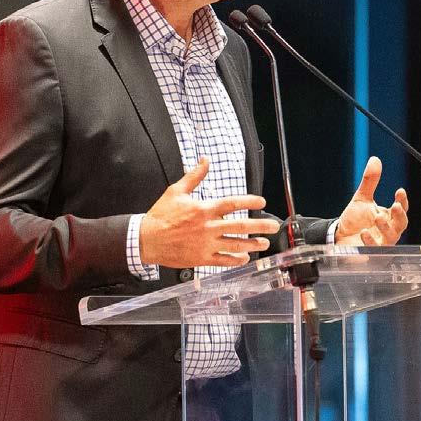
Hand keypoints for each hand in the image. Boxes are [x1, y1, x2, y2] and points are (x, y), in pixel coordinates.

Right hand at [139, 157, 279, 267]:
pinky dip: (235, 259)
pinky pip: (223, 260)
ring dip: (252, 244)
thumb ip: (194, 175)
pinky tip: (244, 258)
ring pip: (235, 245)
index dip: (249, 202)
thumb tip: (205, 160)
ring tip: (264, 243)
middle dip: (259, 225)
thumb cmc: (161, 215)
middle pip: (240, 226)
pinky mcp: (201, 258)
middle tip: (273, 226)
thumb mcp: (176, 190)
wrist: (147, 239)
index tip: (261, 202)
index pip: (232, 203)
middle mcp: (208, 227)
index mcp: (204, 209)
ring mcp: (206, 244)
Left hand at [335, 156, 408, 244]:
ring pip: (390, 236)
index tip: (400, 191)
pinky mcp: (371, 253)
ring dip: (386, 227)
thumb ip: (370, 181)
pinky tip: (364, 232)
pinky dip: (370, 240)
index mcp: (388, 217)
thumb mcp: (362, 198)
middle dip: (400, 215)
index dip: (402, 200)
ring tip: (378, 217)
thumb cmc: (354, 220)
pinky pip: (374, 248)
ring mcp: (381, 242)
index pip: (401, 208)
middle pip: (401, 224)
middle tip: (395, 206)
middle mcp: (388, 230)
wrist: (339, 237)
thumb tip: (375, 159)